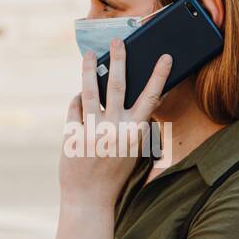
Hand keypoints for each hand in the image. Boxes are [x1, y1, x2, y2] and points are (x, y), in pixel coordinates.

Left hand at [59, 39, 172, 209]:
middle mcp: (114, 129)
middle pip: (116, 85)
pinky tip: (80, 97)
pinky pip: (74, 108)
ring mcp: (92, 131)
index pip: (150, 98)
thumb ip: (133, 124)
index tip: (165, 57)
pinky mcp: (73, 134)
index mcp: (134, 133)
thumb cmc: (113, 172)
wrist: (89, 198)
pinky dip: (77, 100)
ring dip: (88, 68)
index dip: (159, 76)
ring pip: (89, 91)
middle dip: (118, 59)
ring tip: (88, 53)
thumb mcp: (132, 149)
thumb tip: (131, 95)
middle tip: (118, 40)